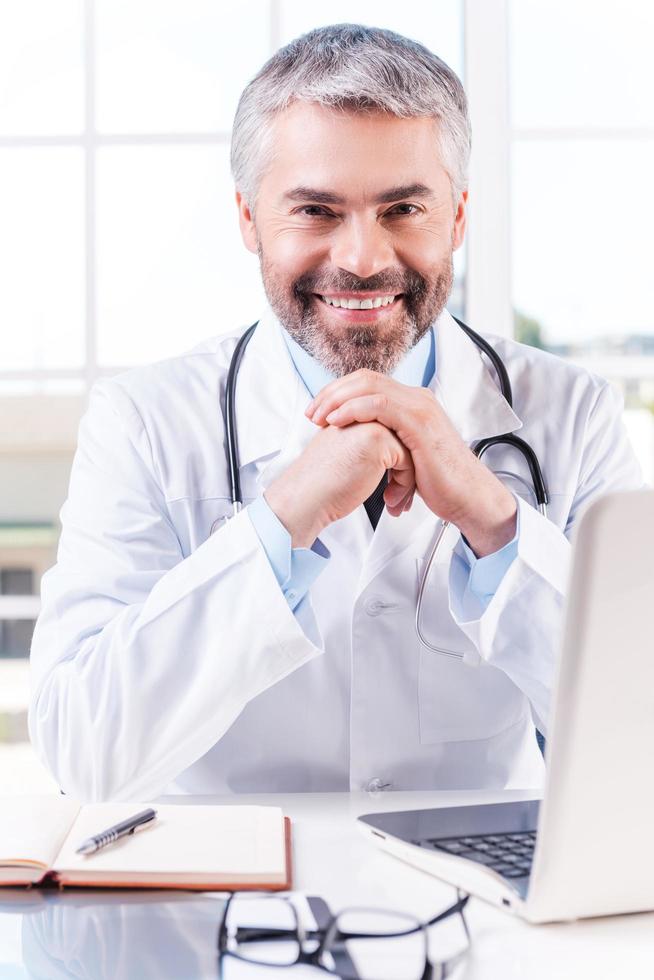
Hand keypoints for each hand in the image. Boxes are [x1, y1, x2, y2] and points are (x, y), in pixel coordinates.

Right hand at [264, 421, 415, 547]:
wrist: (305, 496)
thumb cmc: (321, 482)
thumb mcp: (345, 451)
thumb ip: (365, 442)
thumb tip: (393, 453)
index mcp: (354, 412)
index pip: (393, 433)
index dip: (395, 463)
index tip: (393, 485)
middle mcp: (365, 412)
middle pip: (404, 440)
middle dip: (406, 471)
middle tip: (399, 495)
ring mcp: (373, 423)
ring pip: (410, 450)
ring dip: (407, 480)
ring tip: (394, 501)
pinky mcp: (380, 439)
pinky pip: (408, 462)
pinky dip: (404, 485)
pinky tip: (389, 500)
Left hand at [305, 370, 516, 556]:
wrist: (467, 497)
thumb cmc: (439, 482)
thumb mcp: (406, 455)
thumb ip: (387, 442)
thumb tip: (361, 447)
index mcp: (412, 402)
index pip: (368, 382)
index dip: (337, 393)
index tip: (317, 412)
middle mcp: (417, 398)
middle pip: (364, 378)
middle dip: (332, 393)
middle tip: (311, 413)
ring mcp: (419, 407)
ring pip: (369, 386)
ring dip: (337, 400)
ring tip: (318, 418)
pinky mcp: (419, 422)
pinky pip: (380, 404)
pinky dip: (353, 409)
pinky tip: (337, 421)